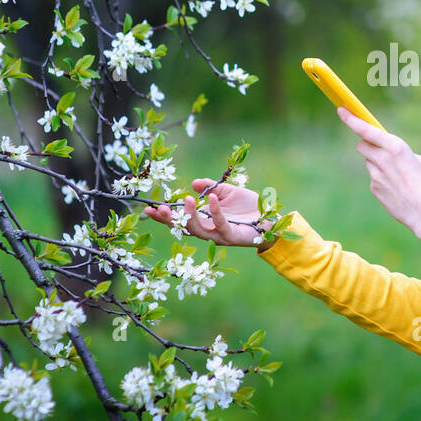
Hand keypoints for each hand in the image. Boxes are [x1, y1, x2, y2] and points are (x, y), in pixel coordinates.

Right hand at [142, 177, 268, 247]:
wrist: (271, 217)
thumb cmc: (248, 206)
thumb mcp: (226, 192)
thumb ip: (210, 187)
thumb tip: (193, 183)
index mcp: (204, 220)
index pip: (180, 221)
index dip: (164, 217)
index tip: (149, 209)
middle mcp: (209, 230)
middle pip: (184, 229)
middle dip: (171, 220)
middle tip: (160, 209)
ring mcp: (220, 235)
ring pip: (199, 230)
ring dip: (190, 216)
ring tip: (186, 199)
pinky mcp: (233, 236)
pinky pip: (221, 224)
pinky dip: (215, 211)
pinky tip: (211, 198)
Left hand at [336, 106, 420, 243]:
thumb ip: (410, 154)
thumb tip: (405, 158)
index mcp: (396, 147)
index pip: (366, 130)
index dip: (351, 119)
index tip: (341, 110)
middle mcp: (382, 160)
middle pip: (362, 145)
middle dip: (368, 144)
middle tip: (381, 149)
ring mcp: (375, 176)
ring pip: (369, 163)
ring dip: (378, 164)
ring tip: (398, 175)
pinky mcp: (374, 189)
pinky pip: (375, 178)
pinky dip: (382, 179)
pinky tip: (398, 188)